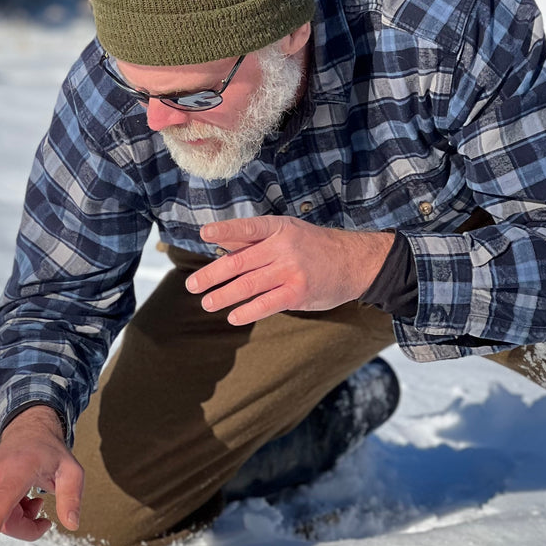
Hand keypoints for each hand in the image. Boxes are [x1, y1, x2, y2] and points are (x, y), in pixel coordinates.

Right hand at [0, 405, 83, 545]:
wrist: (27, 432)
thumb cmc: (49, 453)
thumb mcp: (71, 471)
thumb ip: (72, 497)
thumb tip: (72, 525)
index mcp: (18, 469)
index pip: (4, 499)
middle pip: (6, 523)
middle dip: (27, 527)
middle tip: (41, 508)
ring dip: (19, 519)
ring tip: (31, 498)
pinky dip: (7, 513)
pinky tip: (18, 496)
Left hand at [186, 216, 394, 324]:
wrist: (353, 262)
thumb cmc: (314, 246)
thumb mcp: (287, 231)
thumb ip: (254, 238)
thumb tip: (219, 241)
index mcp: (278, 228)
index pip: (246, 228)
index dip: (224, 231)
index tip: (204, 234)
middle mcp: (283, 247)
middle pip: (239, 261)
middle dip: (211, 274)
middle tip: (192, 285)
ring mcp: (291, 270)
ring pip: (248, 284)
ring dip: (223, 295)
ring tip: (207, 303)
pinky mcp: (299, 293)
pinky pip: (267, 304)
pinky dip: (247, 311)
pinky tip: (233, 316)